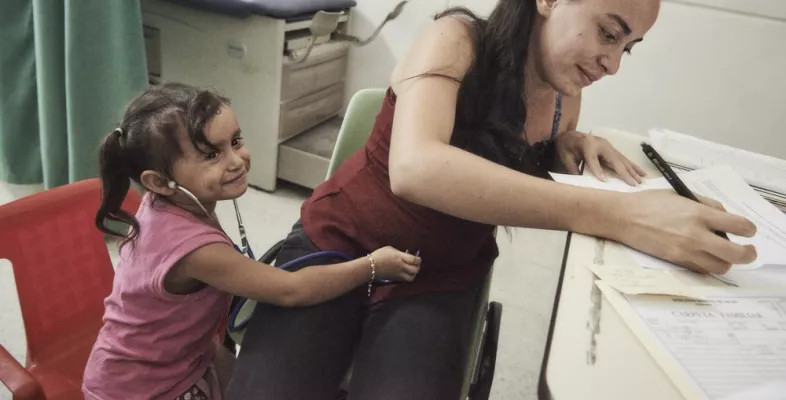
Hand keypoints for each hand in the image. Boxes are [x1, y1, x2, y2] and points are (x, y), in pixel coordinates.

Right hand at [370, 247, 421, 281]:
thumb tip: (405, 255)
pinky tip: (405, 274)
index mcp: (400, 257)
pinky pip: (405, 280)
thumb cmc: (379, 255)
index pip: (414, 260)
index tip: (418, 258)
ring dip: (413, 274)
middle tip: (416, 265)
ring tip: (411, 270)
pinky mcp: (395, 279)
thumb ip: (399, 253)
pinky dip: (408, 277)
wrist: (370, 267)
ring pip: (411, 277)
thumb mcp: (390, 249)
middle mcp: (401, 266)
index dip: (418, 260)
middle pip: (415, 270)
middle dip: (417, 267)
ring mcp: (398, 274)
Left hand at [556, 131, 646, 184]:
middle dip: (624, 172)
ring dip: (632, 171)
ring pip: (622, 159)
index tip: (604, 181)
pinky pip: (624, 159)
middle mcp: (600, 143)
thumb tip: (581, 183)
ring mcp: (608, 146)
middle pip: (613, 159)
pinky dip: (633, 166)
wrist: (570, 135)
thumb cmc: (567, 146)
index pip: (592, 158)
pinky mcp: (612, 149)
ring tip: (640, 181)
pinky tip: (641, 173)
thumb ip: (573, 169)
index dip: (597, 169)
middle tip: (633, 184)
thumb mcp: (565, 157)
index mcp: (586, 144)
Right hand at [614, 190, 757, 273]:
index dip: (749, 229)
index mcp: (698, 214)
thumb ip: (706, 205)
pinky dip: (707, 264)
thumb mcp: (681, 195)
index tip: (748, 230)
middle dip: (748, 253)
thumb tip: (724, 217)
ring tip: (722, 253)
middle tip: (747, 250)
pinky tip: (703, 255)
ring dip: (726, 261)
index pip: (739, 226)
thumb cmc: (649, 202)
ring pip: (721, 267)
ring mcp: (685, 251)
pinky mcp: (675, 261)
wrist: (623, 217)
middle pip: (736, 254)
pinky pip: (701, 269)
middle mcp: (695, 235)